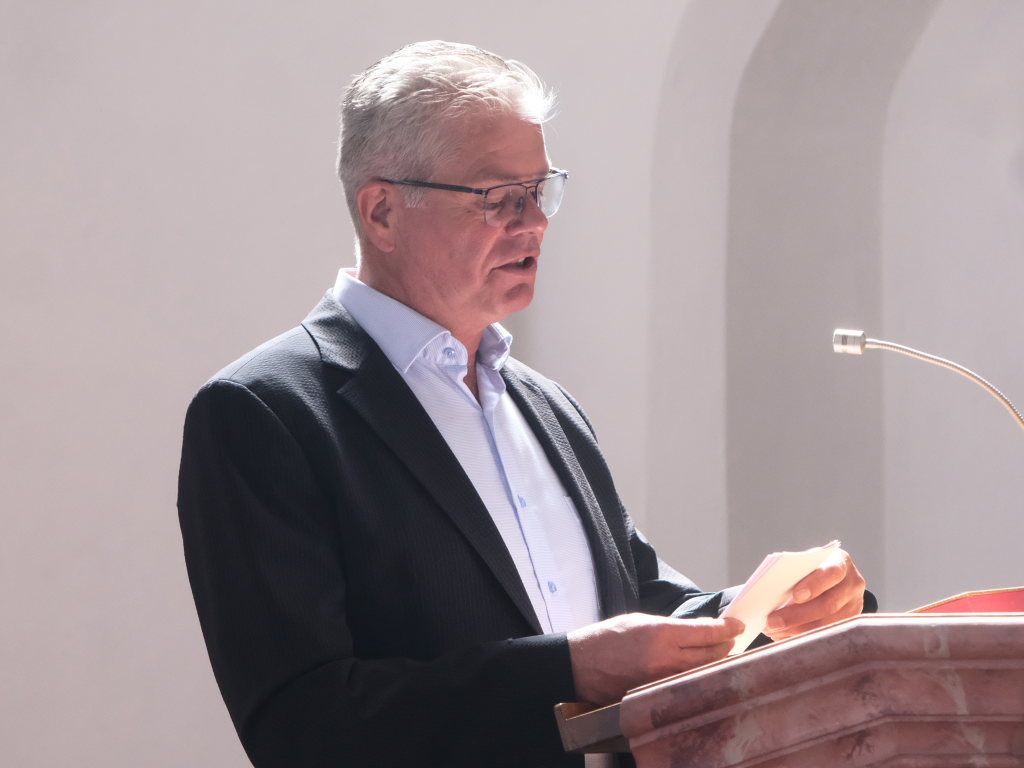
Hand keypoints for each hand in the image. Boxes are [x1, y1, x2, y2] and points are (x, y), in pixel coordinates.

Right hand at [566, 613, 743, 704]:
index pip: (707, 633)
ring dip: (715, 662)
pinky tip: (701, 670)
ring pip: (703, 672)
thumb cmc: (609, 637)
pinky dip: (697, 676)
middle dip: (725, 645)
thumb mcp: (641, 621)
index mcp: (661, 634)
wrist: (582, 664)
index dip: (727, 628)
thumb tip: (700, 631)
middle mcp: (665, 659)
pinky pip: (687, 685)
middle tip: (732, 639)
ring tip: (722, 654)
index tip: (737, 625)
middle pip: (711, 655)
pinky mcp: (658, 696)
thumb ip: (672, 627)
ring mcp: (663, 681)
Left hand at [764, 549, 865, 640]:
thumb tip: (769, 594)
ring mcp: (854, 606)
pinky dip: (802, 636)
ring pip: (826, 624)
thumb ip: (794, 573)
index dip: (815, 585)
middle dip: (797, 615)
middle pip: (828, 604)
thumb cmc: (811, 568)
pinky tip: (784, 636)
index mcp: (840, 562)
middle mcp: (852, 584)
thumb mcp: (806, 564)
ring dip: (796, 630)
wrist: (832, 577)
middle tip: (772, 622)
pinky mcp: (849, 623)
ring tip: (773, 631)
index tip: (795, 595)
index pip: (832, 572)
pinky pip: (825, 634)